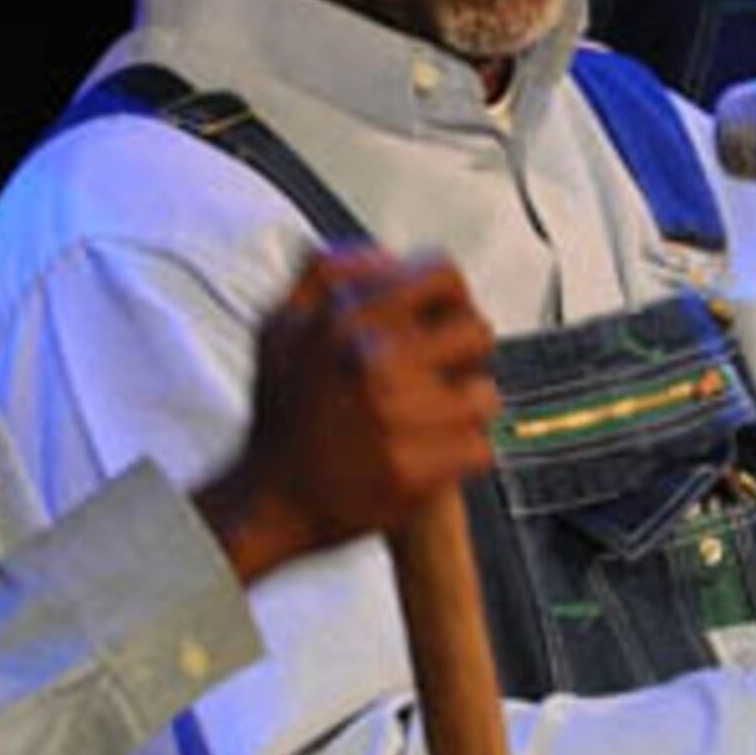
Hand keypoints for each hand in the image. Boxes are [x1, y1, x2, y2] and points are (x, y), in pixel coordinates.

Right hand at [194, 248, 500, 586]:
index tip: (439, 320)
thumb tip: (382, 253)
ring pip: (485, 395)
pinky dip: (462, 453)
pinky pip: (481, 448)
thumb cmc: (282, 412)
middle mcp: (377, 363)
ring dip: (465, 408)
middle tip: (442, 373)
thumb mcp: (280, 325)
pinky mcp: (418, 472)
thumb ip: (324, 274)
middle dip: (464, 353)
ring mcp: (400, 420)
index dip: (448, 297)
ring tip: (433, 418)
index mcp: (348, 319)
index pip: (444, 277)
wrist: (270, 501)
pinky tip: (429, 453)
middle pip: (477, 332)